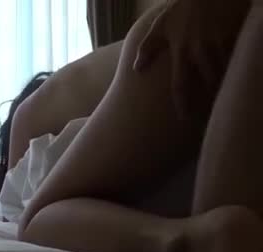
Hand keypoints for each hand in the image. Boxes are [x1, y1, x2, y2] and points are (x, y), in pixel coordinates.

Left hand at [133, 0, 249, 123]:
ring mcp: (220, 42)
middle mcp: (200, 49)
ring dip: (224, 84)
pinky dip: (234, 69)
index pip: (180, 84)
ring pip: (224, 72)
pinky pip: (236, 58)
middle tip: (211, 111)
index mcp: (181, 49)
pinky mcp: (235, 36)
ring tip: (224, 97)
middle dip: (211, 97)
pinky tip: (234, 77)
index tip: (184, 118)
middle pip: (208, 81)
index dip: (183, 104)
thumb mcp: (161, 25)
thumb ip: (148, 47)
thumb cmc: (183, 8)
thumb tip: (137, 69)